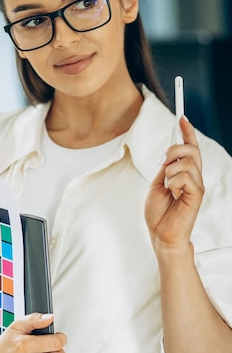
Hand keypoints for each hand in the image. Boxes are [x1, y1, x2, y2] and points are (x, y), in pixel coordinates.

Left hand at [144, 117, 204, 250]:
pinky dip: (173, 183)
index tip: (182, 117)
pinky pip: (185, 177)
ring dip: (170, 172)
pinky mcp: (197, 195)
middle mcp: (194, 177)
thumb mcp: (157, 184)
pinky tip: (173, 194)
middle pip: (191, 150)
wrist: (161, 234)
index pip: (190, 148)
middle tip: (162, 164)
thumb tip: (168, 154)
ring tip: (168, 187)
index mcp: (184, 174)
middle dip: (174, 150)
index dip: (187, 132)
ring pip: (185, 163)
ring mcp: (197, 186)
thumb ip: (165, 169)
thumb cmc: (159, 213)